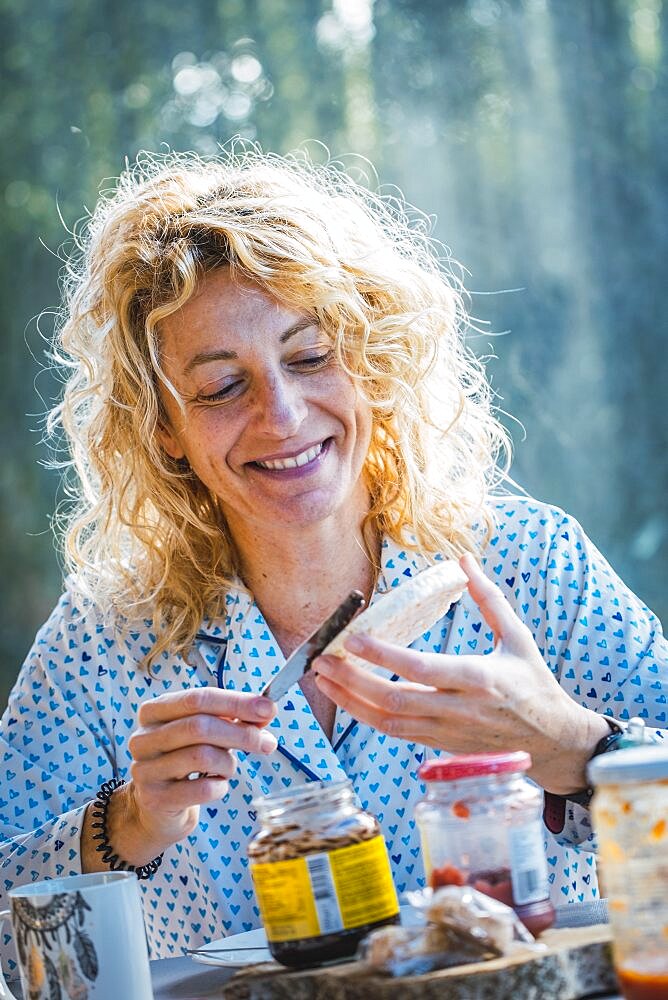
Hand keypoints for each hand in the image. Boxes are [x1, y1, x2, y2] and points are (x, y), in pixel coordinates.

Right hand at [119, 688, 276, 858]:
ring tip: (229, 768)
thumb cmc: (185, 761)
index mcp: (154, 711)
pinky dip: (220, 786)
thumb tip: (266, 710)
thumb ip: (234, 718)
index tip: (267, 709)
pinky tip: (217, 785)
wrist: (158, 808)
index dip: (236, 702)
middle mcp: (144, 737)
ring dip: (228, 763)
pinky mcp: (155, 799)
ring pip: (201, 756)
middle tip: (267, 743)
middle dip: (241, 734)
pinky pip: (202, 789)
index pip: (198, 699)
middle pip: (199, 727)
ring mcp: (145, 769)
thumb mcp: (206, 733)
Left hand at [314, 553, 607, 794]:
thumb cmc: (535, 684)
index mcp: (480, 678)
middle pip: (395, 699)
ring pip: (388, 721)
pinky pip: (395, 733)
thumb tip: (464, 560)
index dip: (384, 656)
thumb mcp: (518, 637)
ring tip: (322, 678)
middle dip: (352, 681)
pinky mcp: (439, 745)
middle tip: (322, 659)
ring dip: (350, 701)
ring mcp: (447, 732)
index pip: (422, 669)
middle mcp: (459, 709)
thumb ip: (489, 599)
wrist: (552, 741)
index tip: (353, 638)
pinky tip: (346, 698)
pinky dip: (365, 716)